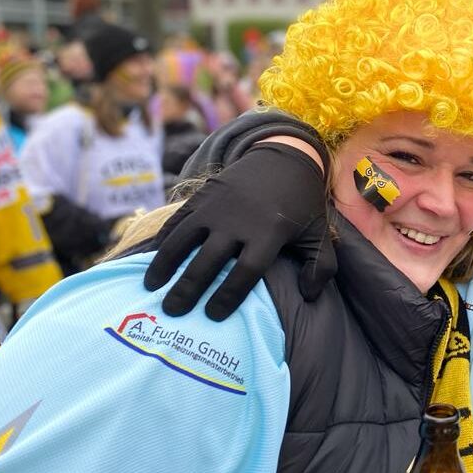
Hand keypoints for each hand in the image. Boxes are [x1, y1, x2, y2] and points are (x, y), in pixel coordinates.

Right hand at [144, 142, 335, 320]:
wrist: (284, 158)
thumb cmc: (301, 205)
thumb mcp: (319, 234)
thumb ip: (321, 268)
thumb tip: (308, 297)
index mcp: (269, 233)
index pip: (246, 271)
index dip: (228, 295)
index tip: (214, 315)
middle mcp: (238, 221)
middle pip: (208, 260)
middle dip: (188, 288)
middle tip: (174, 311)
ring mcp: (217, 207)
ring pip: (184, 239)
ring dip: (165, 264)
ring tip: (152, 287)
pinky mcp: (203, 196)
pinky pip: (178, 220)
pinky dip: (163, 239)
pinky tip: (151, 258)